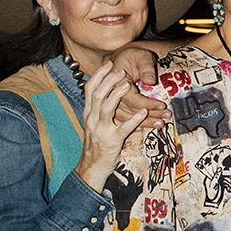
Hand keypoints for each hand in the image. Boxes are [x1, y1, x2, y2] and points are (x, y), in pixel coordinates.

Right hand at [74, 62, 148, 191]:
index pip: (90, 89)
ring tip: (128, 85)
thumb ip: (100, 108)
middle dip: (109, 80)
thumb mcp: (95, 123)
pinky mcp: (112, 141)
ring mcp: (101, 130)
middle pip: (98, 94)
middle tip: (121, 70)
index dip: (99, 75)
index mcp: (88, 112)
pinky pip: (123, 128)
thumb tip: (108, 91)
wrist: (92, 166)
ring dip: (117, 95)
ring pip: (106, 108)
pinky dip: (133, 119)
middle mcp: (92, 119)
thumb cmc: (97, 143)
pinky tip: (142, 112)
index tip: (108, 63)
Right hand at [109, 45, 167, 127]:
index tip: (162, 105)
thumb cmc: (134, 56)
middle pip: (129, 110)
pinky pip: (121, 118)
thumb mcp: (142, 57)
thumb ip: (147, 68)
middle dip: (149, 115)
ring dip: (144, 122)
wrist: (124, 58)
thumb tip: (150, 81)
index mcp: (115, 81)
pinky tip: (143, 128)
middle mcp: (110, 93)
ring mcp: (110, 100)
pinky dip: (133, 124)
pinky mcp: (113, 105)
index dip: (147, 104)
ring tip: (160, 123)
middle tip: (166, 116)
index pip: (131, 98)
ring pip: (126, 116)